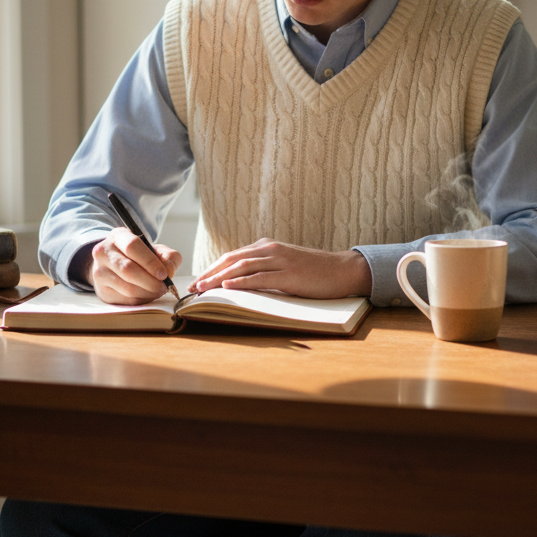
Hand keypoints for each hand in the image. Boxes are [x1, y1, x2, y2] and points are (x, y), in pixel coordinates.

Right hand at [85, 228, 181, 304]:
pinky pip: (125, 299)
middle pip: (128, 269)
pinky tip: (147, 294)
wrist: (114, 266)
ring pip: (127, 287)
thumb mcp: (154, 250)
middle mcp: (103, 252)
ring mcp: (99, 272)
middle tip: (164, 287)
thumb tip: (169, 271)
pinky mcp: (102, 290)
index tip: (163, 274)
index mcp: (118, 236)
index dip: (150, 262)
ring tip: (158, 291)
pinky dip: (141, 299)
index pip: (132, 246)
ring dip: (148, 292)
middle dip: (151, 281)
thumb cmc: (139, 256)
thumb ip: (168, 257)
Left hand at [188, 239, 371, 299]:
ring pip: (242, 267)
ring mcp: (280, 260)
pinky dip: (242, 281)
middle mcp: (270, 249)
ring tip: (204, 289)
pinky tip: (228, 286)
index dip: (212, 268)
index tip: (198, 281)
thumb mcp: (285, 266)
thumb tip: (241, 283)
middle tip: (193, 288)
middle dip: (210, 274)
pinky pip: (260, 277)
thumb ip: (265, 270)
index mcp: (267, 247)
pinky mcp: (289, 274)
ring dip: (219, 278)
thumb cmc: (315, 272)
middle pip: (232, 259)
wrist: (343, 270)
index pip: (232, 256)